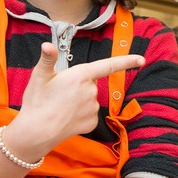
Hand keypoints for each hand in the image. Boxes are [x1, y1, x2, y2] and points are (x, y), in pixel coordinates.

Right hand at [11, 43, 144, 155]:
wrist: (36, 132)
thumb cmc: (37, 101)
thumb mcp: (39, 76)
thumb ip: (48, 58)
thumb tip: (47, 45)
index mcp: (81, 75)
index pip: (109, 65)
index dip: (126, 61)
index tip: (141, 59)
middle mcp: (91, 91)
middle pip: (90, 82)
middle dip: (78, 84)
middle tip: (58, 91)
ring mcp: (93, 108)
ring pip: (89, 98)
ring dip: (78, 99)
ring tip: (59, 105)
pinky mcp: (92, 123)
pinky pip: (88, 113)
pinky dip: (79, 114)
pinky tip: (66, 116)